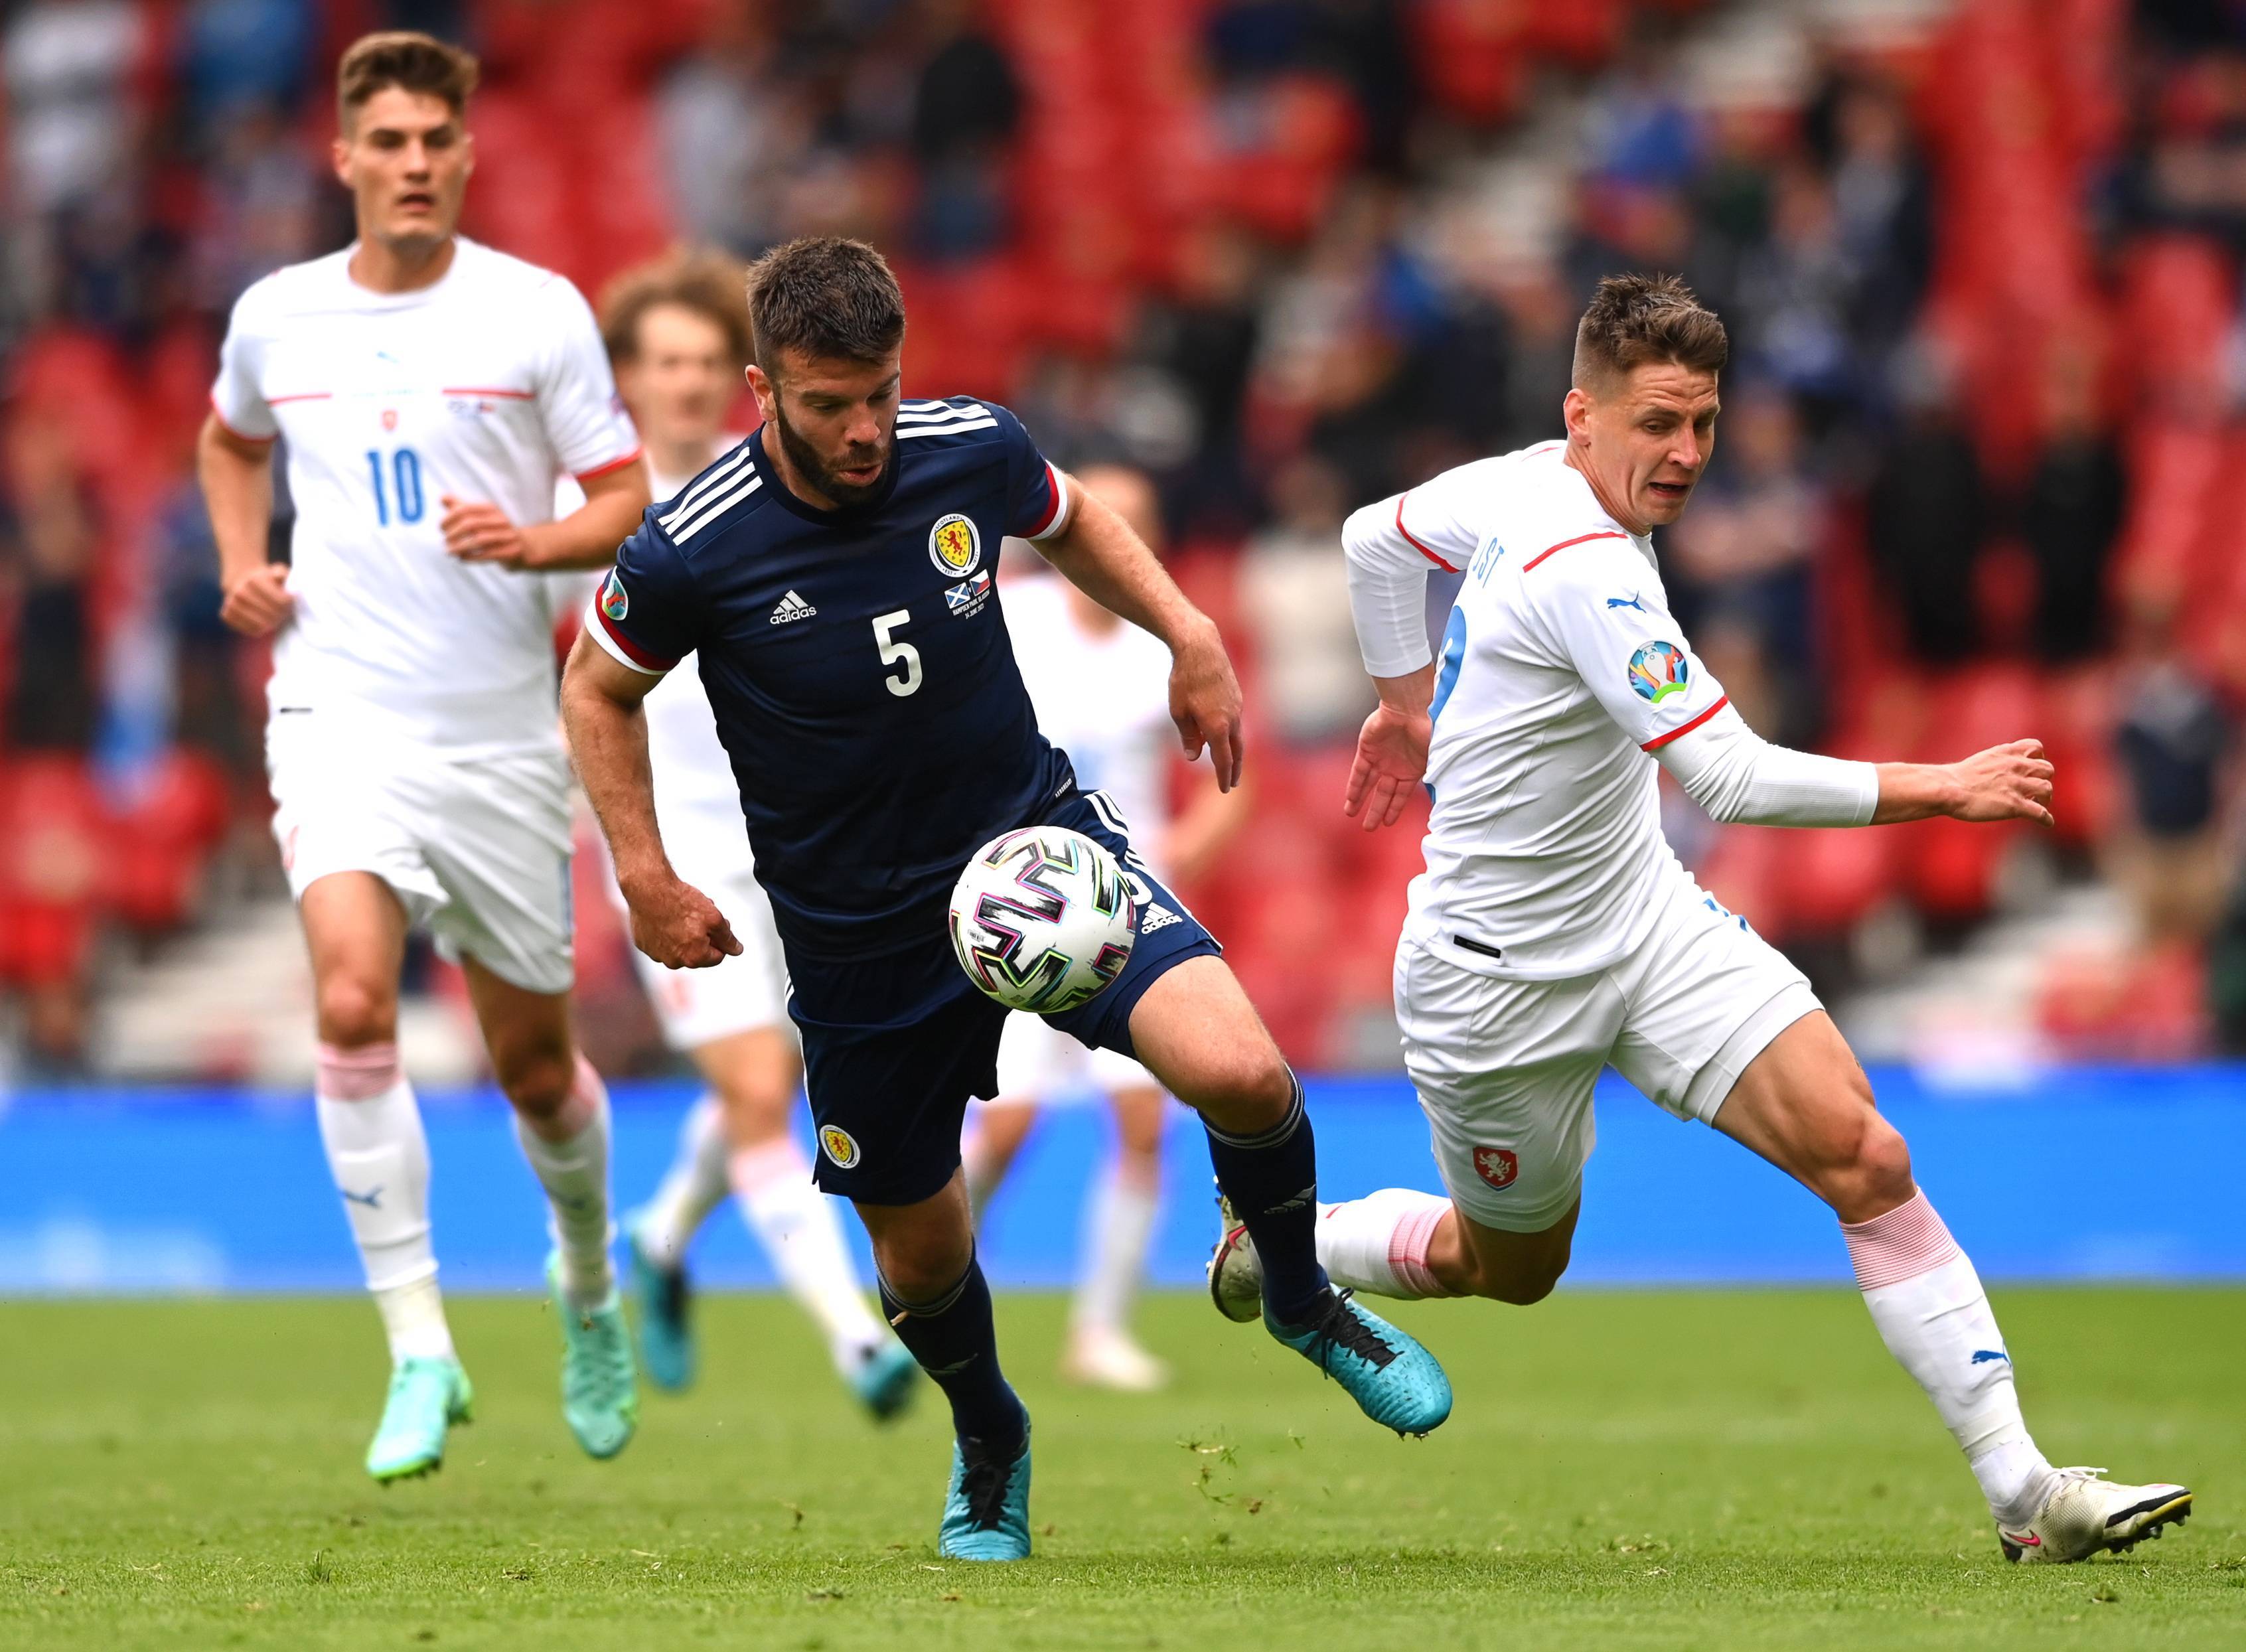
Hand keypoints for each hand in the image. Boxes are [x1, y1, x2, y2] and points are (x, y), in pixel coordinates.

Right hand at [219, 564, 292, 636]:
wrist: (241, 581)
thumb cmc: (265, 579)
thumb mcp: (276, 571)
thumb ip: (281, 573)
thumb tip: (279, 578)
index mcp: (254, 580)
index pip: (282, 601)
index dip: (290, 603)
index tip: (291, 600)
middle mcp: (240, 592)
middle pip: (273, 614)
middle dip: (283, 614)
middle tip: (285, 611)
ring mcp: (231, 604)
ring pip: (262, 625)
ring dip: (273, 623)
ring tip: (276, 616)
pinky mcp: (226, 615)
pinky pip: (251, 630)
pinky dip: (261, 629)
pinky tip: (263, 621)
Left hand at [442, 496, 538, 568]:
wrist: (526, 548)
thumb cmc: (497, 532)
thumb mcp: (481, 517)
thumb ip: (461, 507)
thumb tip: (442, 497)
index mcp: (491, 509)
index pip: (465, 509)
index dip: (449, 518)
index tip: (441, 528)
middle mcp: (501, 520)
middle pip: (471, 524)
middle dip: (453, 533)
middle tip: (445, 541)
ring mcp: (508, 536)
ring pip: (479, 540)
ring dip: (460, 547)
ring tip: (449, 551)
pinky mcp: (511, 552)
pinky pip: (488, 554)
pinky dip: (471, 557)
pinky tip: (462, 558)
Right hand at [623, 870, 742, 968]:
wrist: (649, 889)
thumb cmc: (682, 902)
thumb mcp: (715, 918)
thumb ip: (727, 938)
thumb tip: (737, 950)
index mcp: (694, 958)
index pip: (718, 956)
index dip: (720, 938)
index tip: (715, 923)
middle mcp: (674, 962)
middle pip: (697, 952)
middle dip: (702, 937)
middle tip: (699, 915)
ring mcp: (656, 954)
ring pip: (679, 947)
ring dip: (684, 934)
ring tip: (682, 913)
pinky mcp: (643, 944)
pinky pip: (660, 941)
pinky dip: (666, 931)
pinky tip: (666, 915)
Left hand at [1168, 623, 1245, 791]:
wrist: (1201, 648)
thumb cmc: (1185, 679)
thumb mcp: (1179, 712)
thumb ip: (1188, 737)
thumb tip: (1193, 757)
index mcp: (1217, 727)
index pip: (1223, 760)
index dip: (1223, 776)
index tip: (1224, 789)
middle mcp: (1232, 719)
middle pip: (1237, 751)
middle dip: (1235, 769)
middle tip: (1233, 783)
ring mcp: (1237, 706)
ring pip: (1237, 735)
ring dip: (1234, 751)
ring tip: (1230, 762)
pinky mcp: (1236, 695)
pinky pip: (1235, 721)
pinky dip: (1231, 733)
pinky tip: (1221, 733)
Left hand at [1344, 700, 1430, 831]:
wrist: (1410, 707)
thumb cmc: (1428, 729)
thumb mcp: (1436, 756)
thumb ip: (1435, 775)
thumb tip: (1444, 795)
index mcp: (1412, 770)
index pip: (1400, 795)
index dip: (1394, 809)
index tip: (1387, 823)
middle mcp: (1395, 766)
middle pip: (1383, 794)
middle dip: (1376, 811)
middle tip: (1369, 828)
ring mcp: (1381, 758)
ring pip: (1368, 784)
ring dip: (1360, 800)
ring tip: (1351, 814)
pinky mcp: (1367, 750)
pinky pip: (1359, 772)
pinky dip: (1354, 786)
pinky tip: (1350, 800)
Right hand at [1943, 738, 2054, 826]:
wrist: (1948, 789)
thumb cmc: (1956, 778)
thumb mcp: (1981, 760)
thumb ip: (1996, 762)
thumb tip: (1998, 771)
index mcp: (2007, 754)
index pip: (2036, 747)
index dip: (2038, 758)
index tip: (2031, 768)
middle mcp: (2016, 767)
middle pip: (2047, 769)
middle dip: (2043, 779)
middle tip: (2034, 790)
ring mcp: (2017, 786)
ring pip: (2047, 789)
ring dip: (2045, 798)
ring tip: (2038, 804)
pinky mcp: (2015, 805)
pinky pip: (2040, 812)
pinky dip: (2046, 819)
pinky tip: (2046, 823)